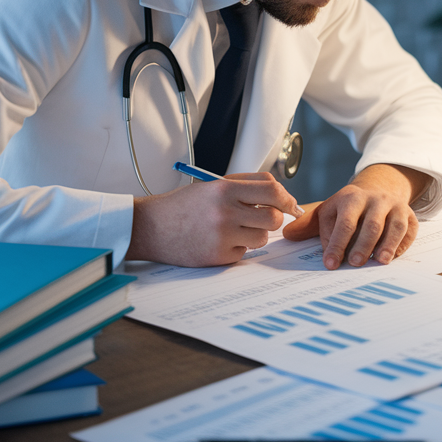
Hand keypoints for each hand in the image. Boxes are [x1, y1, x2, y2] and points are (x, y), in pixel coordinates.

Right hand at [127, 172, 302, 265]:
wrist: (151, 227)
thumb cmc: (184, 205)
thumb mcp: (212, 185)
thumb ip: (247, 185)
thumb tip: (282, 196)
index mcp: (224, 189)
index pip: (272, 189)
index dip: (287, 198)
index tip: (290, 205)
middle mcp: (225, 212)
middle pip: (273, 217)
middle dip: (272, 218)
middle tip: (260, 218)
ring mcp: (222, 236)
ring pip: (262, 238)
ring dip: (256, 235)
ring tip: (236, 229)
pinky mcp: (218, 256)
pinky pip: (244, 253)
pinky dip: (237, 248)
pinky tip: (219, 241)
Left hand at [283, 164, 430, 269]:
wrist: (380, 188)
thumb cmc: (349, 207)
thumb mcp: (328, 211)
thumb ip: (308, 225)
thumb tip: (287, 235)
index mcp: (350, 198)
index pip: (345, 222)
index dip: (337, 243)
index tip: (330, 263)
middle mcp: (375, 200)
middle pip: (371, 224)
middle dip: (363, 245)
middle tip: (354, 263)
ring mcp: (395, 207)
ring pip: (395, 225)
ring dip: (388, 244)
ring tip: (379, 262)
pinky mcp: (410, 215)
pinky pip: (410, 230)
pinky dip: (403, 243)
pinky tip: (393, 256)